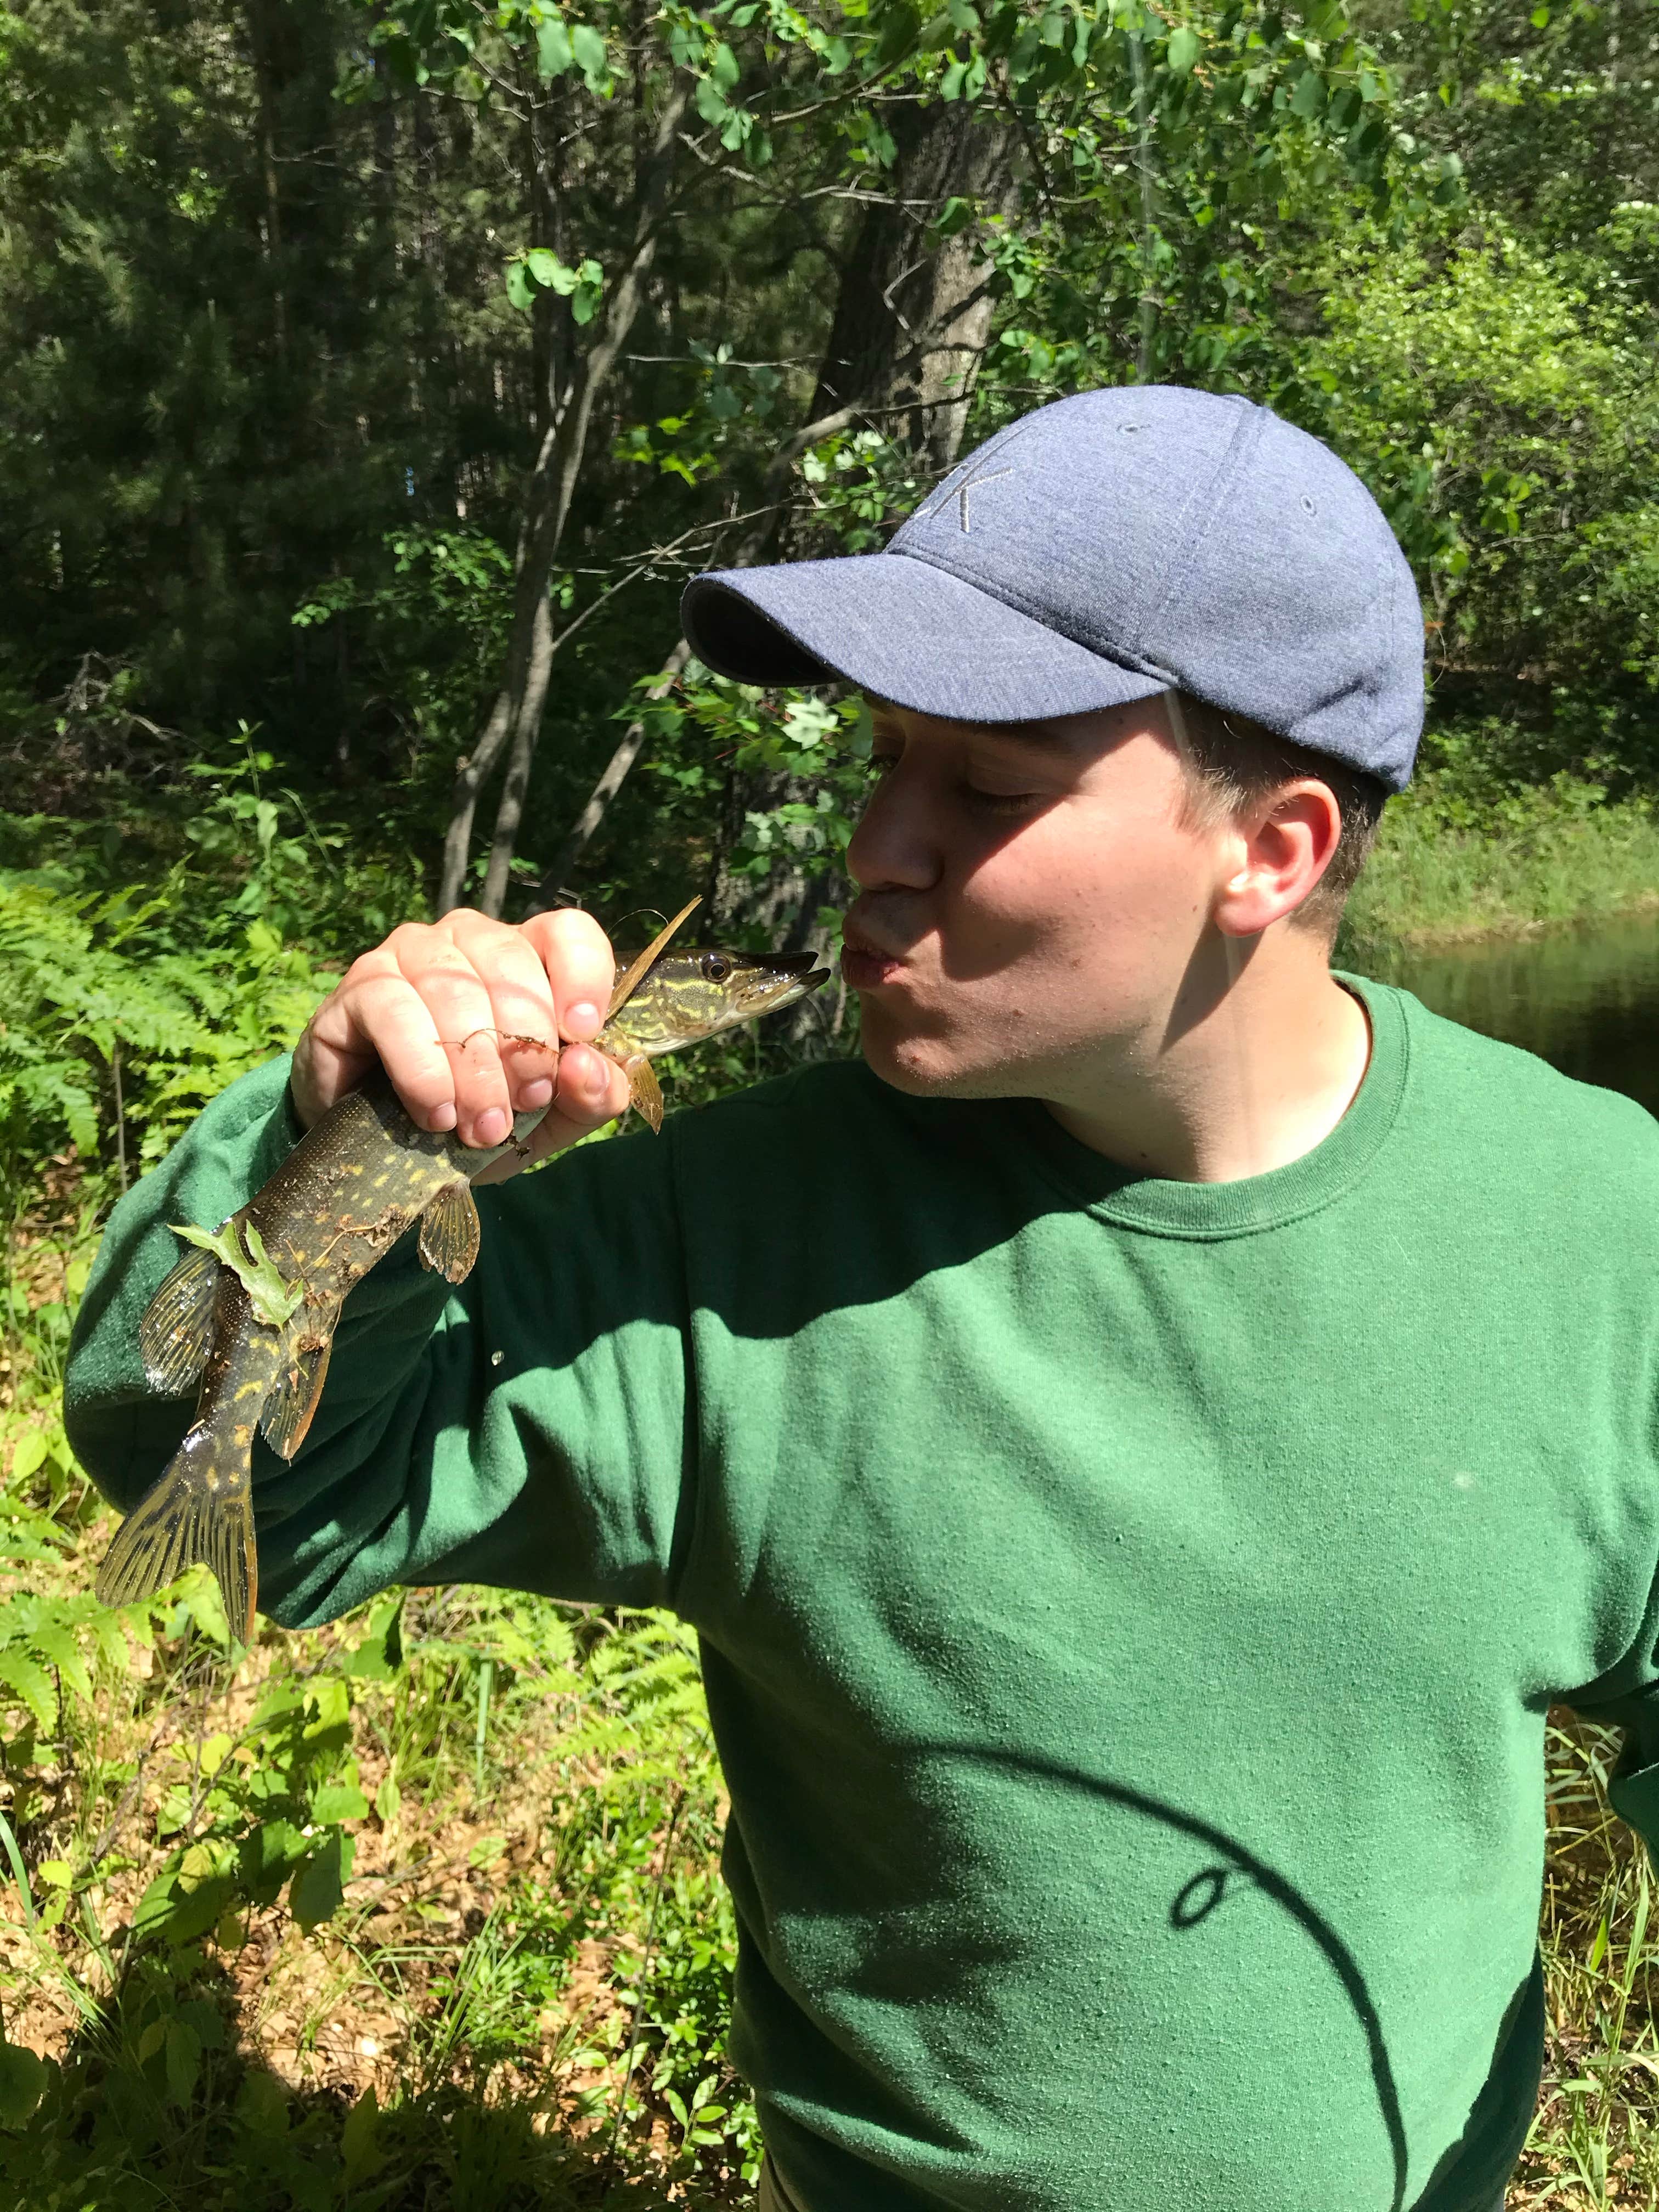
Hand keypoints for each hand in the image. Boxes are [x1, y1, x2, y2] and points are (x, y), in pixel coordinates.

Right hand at [290, 908, 634, 1178]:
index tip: (580, 1035)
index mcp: (529, 957)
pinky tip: (436, 1113)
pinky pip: (395, 1010)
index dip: (582, 977)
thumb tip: (586, 1066)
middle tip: (524, 1106)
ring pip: (454, 989)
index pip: (568, 932)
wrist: (389, 1147)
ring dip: (474, 1069)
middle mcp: (469, 939)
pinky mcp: (361, 985)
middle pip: (511, 962)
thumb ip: (591, 1093)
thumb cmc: (481, 1114)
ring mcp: (410, 952)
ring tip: (482, 1127)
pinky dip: (422, 1070)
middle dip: (524, 1044)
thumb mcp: (553, 1116)